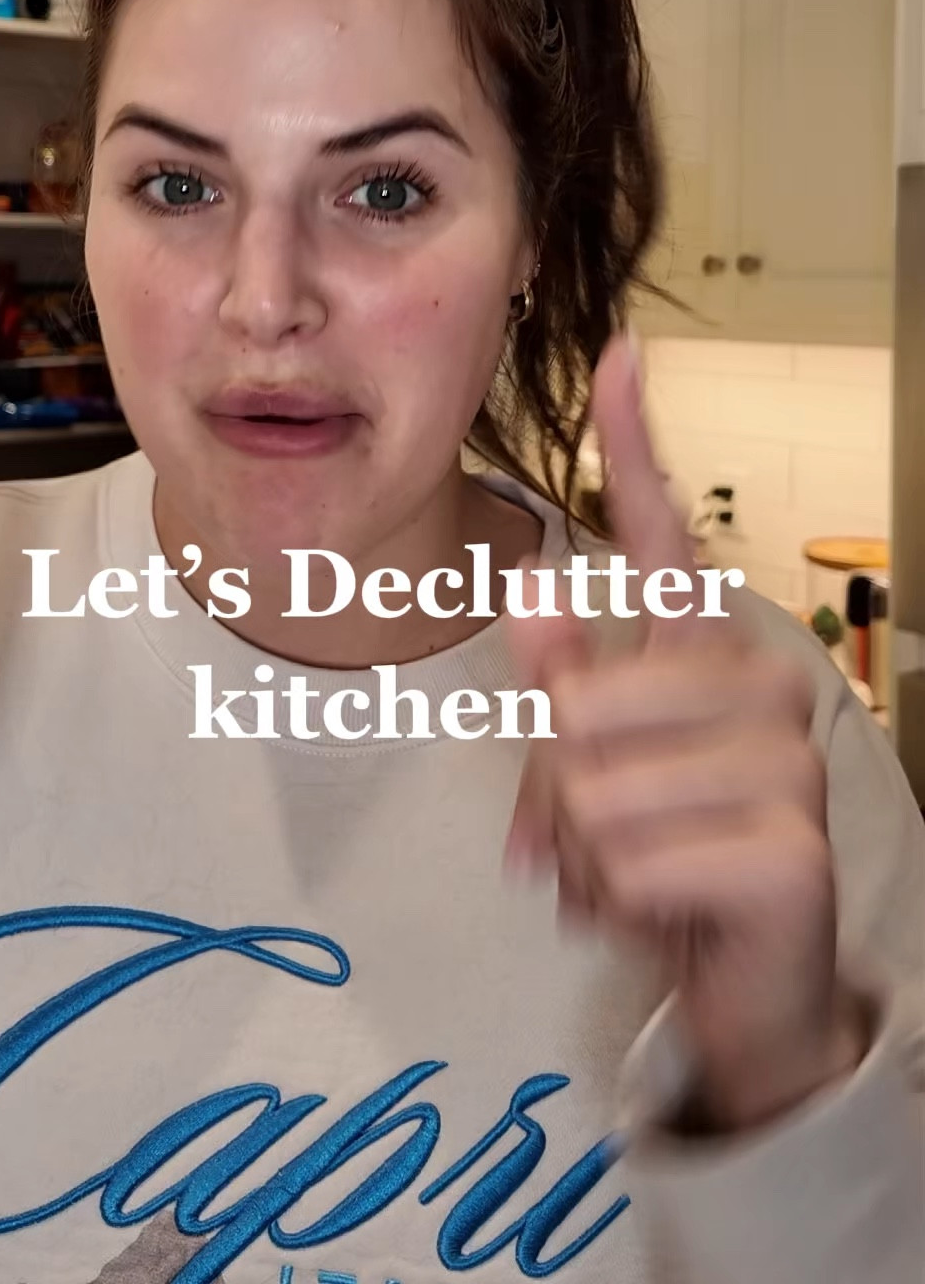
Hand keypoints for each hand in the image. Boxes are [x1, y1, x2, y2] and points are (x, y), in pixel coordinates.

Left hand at [504, 333, 868, 1131]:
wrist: (738, 976)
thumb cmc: (655, 851)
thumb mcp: (581, 767)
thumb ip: (559, 682)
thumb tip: (534, 593)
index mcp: (694, 646)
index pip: (658, 528)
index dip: (630, 440)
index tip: (620, 350)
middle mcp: (753, 677)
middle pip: (571, 705)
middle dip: (554, 794)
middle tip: (600, 836)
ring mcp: (784, 754)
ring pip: (591, 788)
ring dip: (583, 857)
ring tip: (635, 874)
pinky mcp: (791, 844)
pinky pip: (631, 857)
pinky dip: (618, 903)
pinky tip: (666, 911)